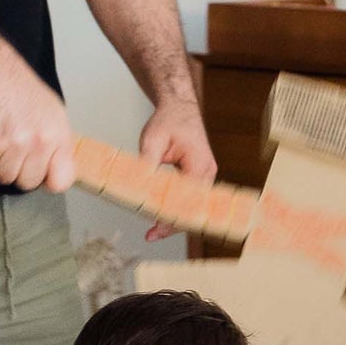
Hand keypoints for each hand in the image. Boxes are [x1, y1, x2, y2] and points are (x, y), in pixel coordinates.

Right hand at [0, 42, 76, 191]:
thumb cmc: (20, 88)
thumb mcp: (52, 110)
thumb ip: (57, 141)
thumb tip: (58, 168)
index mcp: (59, 134)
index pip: (62, 180)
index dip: (49, 181)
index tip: (41, 174)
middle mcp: (40, 141)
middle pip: (28, 183)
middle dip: (19, 172)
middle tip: (14, 153)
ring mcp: (15, 143)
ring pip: (6, 177)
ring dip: (0, 166)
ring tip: (0, 144)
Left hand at [139, 94, 216, 240]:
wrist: (179, 109)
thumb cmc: (169, 121)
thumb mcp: (152, 140)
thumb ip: (147, 165)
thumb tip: (138, 188)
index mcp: (200, 165)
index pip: (188, 200)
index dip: (172, 217)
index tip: (156, 229)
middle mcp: (207, 174)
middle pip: (193, 209)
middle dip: (172, 224)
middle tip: (151, 235)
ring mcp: (204, 177)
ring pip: (191, 206)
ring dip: (173, 219)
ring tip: (153, 231)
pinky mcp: (197, 179)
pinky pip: (188, 199)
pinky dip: (175, 209)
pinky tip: (159, 218)